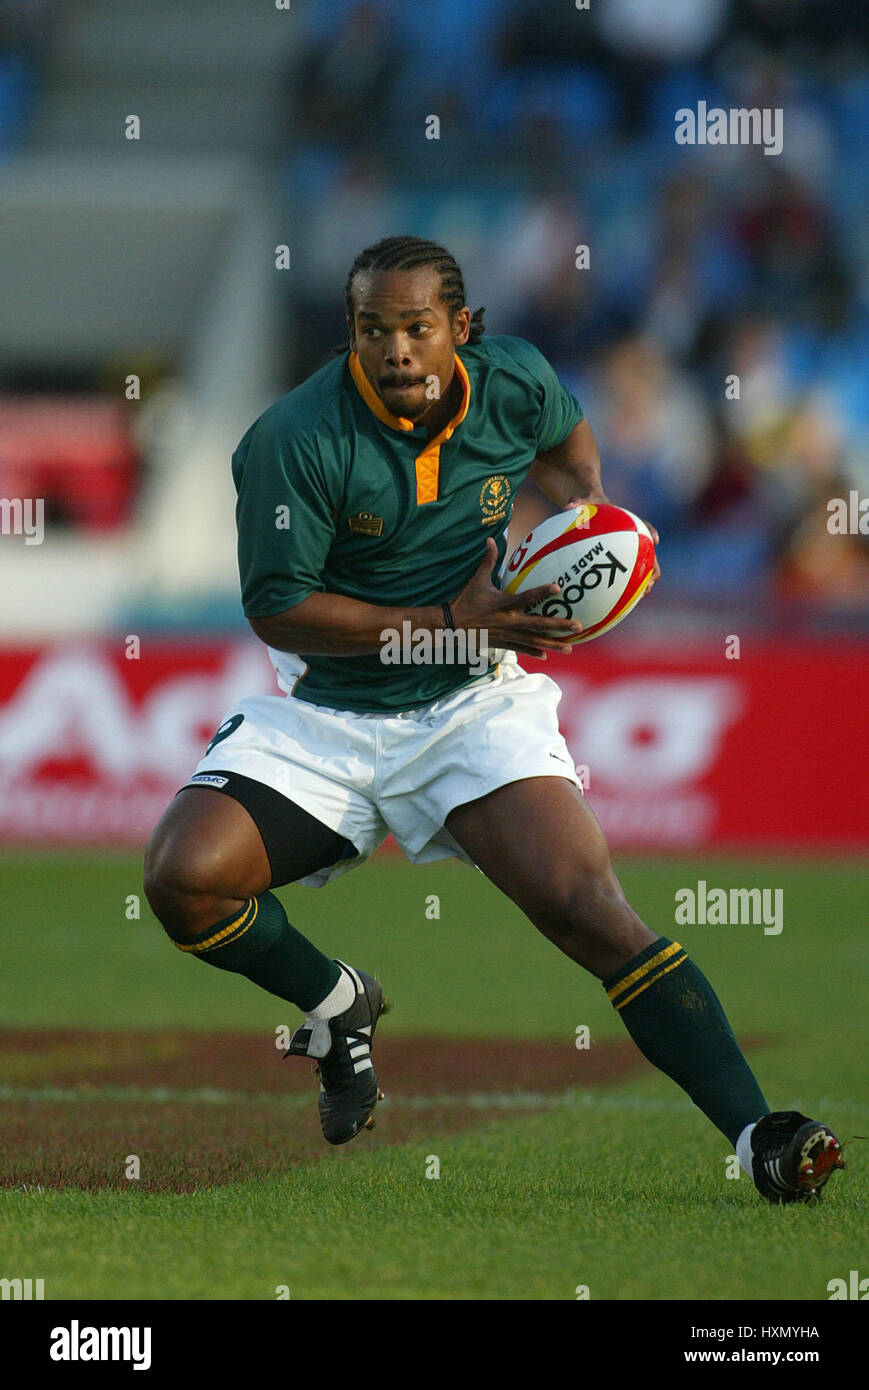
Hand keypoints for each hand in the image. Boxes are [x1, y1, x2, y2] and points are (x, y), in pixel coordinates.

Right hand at [451, 538, 581, 659]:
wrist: (451, 625)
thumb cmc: (465, 600)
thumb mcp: (477, 580)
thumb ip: (488, 560)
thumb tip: (490, 539)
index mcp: (503, 603)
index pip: (526, 596)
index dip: (541, 592)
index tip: (558, 588)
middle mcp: (508, 620)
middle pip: (538, 624)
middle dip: (559, 626)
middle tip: (577, 627)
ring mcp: (506, 634)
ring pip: (533, 640)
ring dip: (552, 644)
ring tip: (569, 648)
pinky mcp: (501, 643)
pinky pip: (521, 648)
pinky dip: (533, 652)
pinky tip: (546, 655)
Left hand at [564, 497, 660, 596]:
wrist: (591, 509)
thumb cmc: (589, 506)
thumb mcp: (583, 502)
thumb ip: (577, 502)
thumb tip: (567, 506)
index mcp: (629, 522)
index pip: (645, 526)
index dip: (651, 533)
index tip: (655, 540)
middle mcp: (634, 540)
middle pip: (651, 555)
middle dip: (653, 569)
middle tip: (650, 582)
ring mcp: (628, 553)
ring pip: (643, 570)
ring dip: (645, 582)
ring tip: (641, 595)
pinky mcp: (619, 562)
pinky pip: (625, 576)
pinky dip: (625, 588)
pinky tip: (617, 601)